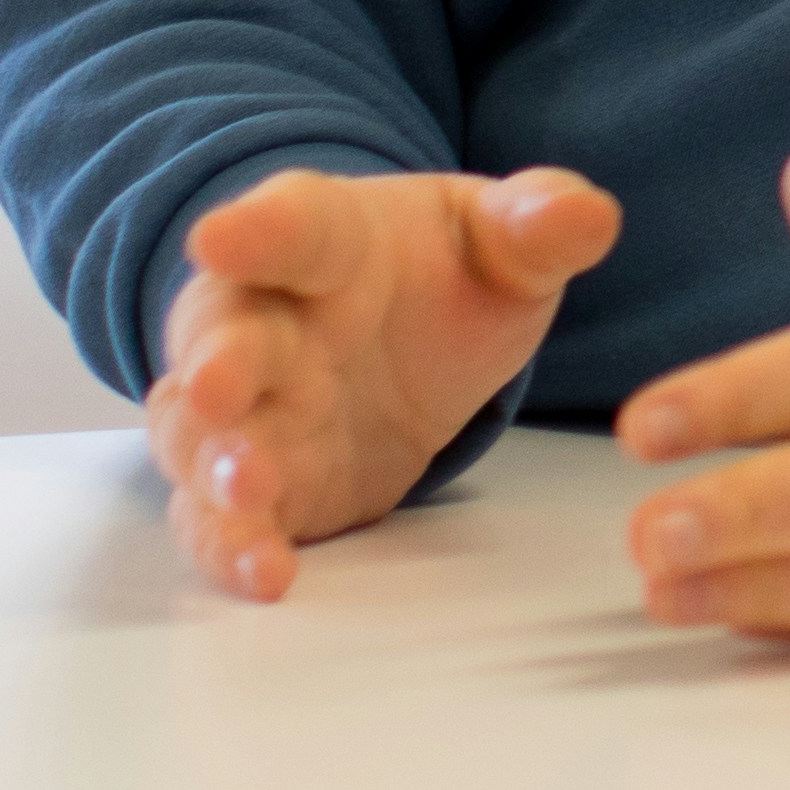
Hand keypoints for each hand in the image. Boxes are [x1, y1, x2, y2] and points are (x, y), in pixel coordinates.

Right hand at [152, 162, 622, 602]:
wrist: (408, 337)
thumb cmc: (443, 270)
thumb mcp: (502, 240)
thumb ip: (538, 225)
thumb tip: (589, 216)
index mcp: (324, 240)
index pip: (290, 225)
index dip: (257, 230)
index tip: (221, 235)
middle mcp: (264, 322)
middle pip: (222, 338)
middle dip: (216, 365)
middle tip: (215, 390)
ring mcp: (251, 410)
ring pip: (200, 437)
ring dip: (216, 466)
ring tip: (247, 493)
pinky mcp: (265, 488)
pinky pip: (220, 518)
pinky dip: (232, 546)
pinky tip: (266, 574)